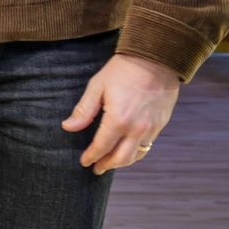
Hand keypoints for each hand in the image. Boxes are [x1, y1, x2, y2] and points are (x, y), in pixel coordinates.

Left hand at [63, 52, 181, 174]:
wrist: (156, 60)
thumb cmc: (123, 71)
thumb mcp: (98, 86)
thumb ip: (84, 110)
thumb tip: (68, 127)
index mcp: (118, 120)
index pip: (102, 147)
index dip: (91, 156)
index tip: (84, 162)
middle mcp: (137, 129)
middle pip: (121, 158)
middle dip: (106, 165)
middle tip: (96, 169)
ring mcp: (151, 128)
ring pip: (137, 155)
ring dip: (122, 162)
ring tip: (110, 163)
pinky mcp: (160, 124)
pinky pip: (147, 146)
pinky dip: (136, 153)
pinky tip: (128, 152)